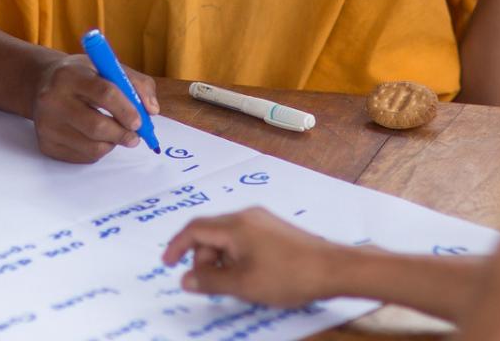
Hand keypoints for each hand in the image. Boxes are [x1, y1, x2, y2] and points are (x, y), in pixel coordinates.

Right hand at [32, 54, 160, 162]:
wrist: (42, 85)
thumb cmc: (82, 76)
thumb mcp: (107, 67)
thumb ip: (136, 83)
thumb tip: (152, 110)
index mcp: (69, 75)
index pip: (104, 93)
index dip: (127, 109)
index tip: (140, 121)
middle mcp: (52, 99)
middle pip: (96, 126)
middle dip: (123, 134)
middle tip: (135, 137)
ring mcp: (46, 125)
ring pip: (92, 146)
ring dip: (112, 144)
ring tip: (115, 133)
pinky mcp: (46, 145)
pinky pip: (83, 157)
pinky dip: (98, 151)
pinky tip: (96, 138)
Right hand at [162, 207, 342, 306]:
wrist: (332, 269)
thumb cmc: (289, 275)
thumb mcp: (242, 284)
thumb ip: (210, 280)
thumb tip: (186, 278)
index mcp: (236, 225)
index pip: (195, 228)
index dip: (177, 246)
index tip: (167, 263)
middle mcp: (248, 216)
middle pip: (211, 232)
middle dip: (202, 258)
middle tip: (208, 284)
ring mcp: (263, 221)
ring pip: (228, 237)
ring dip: (220, 259)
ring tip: (231, 284)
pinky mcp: (275, 230)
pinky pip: (244, 239)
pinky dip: (236, 256)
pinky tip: (247, 276)